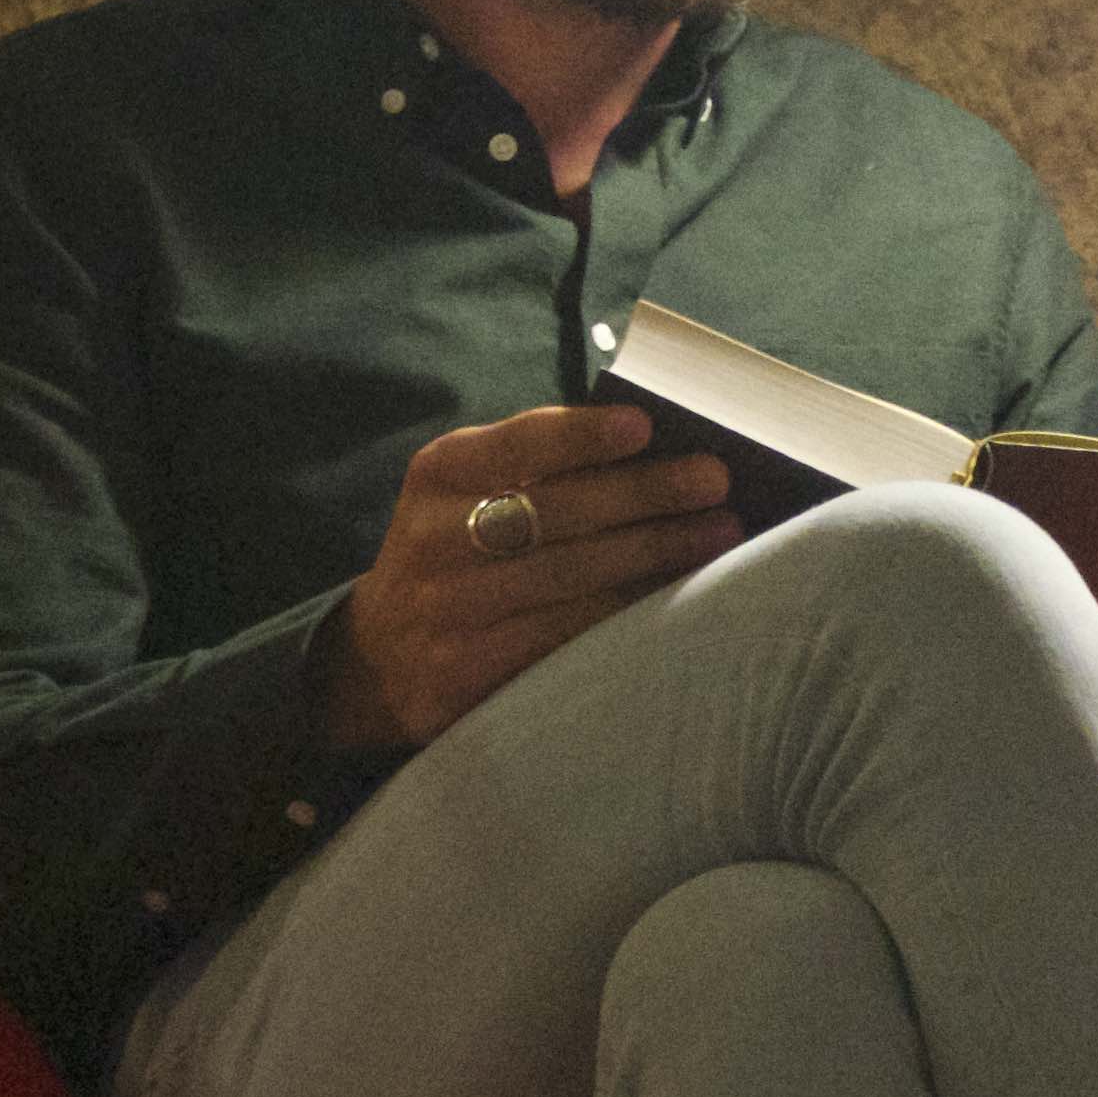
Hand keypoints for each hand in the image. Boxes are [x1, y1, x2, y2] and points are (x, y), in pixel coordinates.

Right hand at [315, 401, 737, 752]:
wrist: (380, 657)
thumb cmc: (457, 553)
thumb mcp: (466, 494)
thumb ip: (535, 470)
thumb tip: (654, 451)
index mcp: (438, 474)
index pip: (514, 445)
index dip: (579, 437)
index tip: (643, 426)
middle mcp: (435, 537)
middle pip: (554, 511)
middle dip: (644, 493)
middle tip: (713, 481)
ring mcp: (450, 608)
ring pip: (568, 576)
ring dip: (653, 553)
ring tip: (718, 533)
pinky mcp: (469, 670)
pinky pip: (564, 636)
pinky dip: (627, 612)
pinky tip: (675, 595)